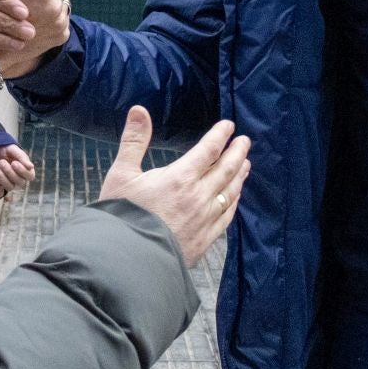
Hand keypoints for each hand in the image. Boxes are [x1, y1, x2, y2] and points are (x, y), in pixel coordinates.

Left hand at [0, 144, 34, 197]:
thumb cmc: (5, 152)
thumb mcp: (13, 150)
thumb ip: (22, 157)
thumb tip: (31, 166)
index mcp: (26, 171)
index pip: (30, 176)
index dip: (22, 171)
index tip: (14, 163)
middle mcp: (20, 180)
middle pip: (20, 182)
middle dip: (9, 171)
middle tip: (1, 161)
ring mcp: (10, 185)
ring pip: (10, 188)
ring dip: (1, 176)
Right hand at [98, 107, 249, 267]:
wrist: (126, 258)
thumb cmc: (121, 215)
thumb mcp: (121, 174)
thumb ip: (133, 141)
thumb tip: (139, 110)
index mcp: (180, 177)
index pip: (208, 150)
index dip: (220, 136)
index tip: (229, 126)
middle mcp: (198, 196)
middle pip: (226, 169)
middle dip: (237, 152)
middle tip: (245, 141)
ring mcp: (205, 219)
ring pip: (230, 192)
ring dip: (239, 176)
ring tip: (246, 164)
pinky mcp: (205, 239)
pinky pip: (226, 216)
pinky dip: (233, 202)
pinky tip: (235, 199)